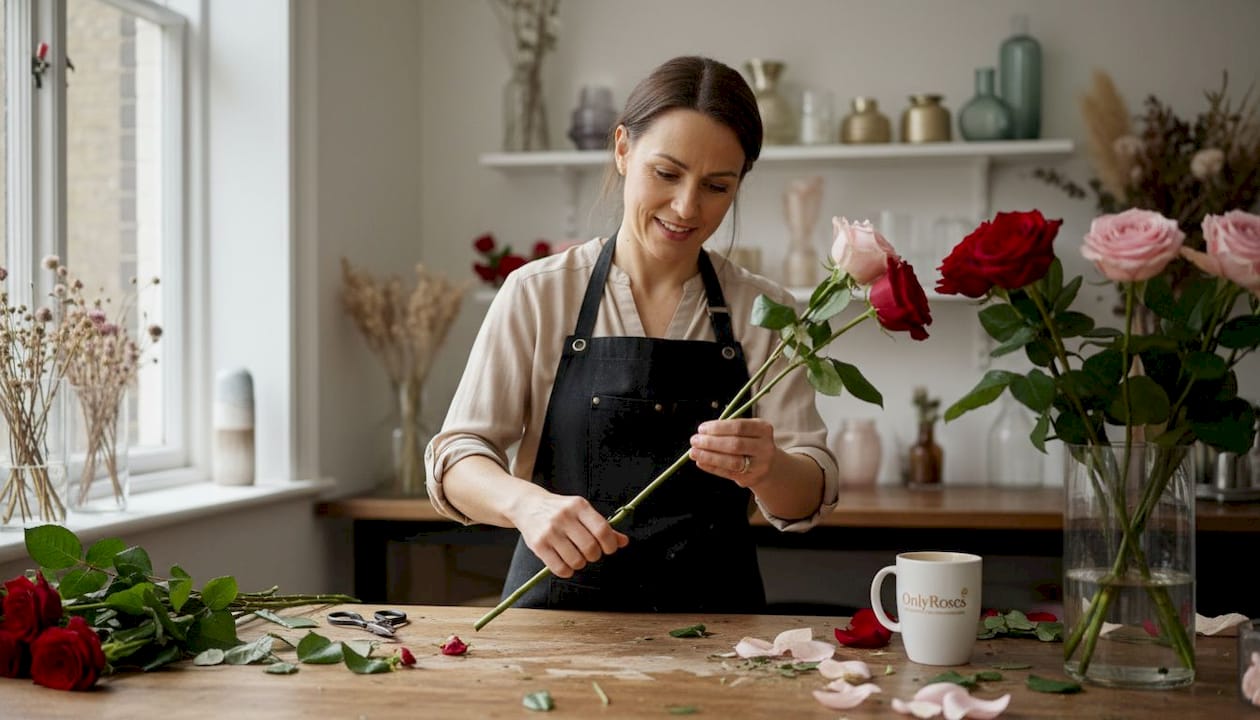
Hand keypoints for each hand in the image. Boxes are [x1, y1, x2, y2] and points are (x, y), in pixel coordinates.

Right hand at [510, 491, 628, 577]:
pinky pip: (559, 568)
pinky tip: (566, 563)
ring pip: (576, 560)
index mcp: (579, 506)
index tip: (609, 549)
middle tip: (590, 553)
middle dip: (594, 555)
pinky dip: (567, 571)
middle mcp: (564, 517)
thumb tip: (624, 542)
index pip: (602, 530)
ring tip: (577, 556)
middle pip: (590, 547)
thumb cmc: (560, 510)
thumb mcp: (582, 511)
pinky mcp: (538, 545)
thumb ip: (602, 526)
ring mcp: (550, 531)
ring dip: (581, 563)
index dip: (610, 544)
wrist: (527, 505)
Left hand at [689, 418, 775, 488]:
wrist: (768, 465)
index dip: (718, 428)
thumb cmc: (750, 443)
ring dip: (709, 456)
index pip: (739, 426)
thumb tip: (703, 433)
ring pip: (732, 461)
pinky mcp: (751, 478)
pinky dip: (712, 467)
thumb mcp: (747, 431)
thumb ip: (728, 429)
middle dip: (711, 442)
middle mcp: (765, 448)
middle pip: (735, 444)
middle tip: (694, 440)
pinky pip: (728, 473)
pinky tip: (701, 461)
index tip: (701, 428)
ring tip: (694, 452)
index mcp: (763, 429)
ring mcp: (760, 465)